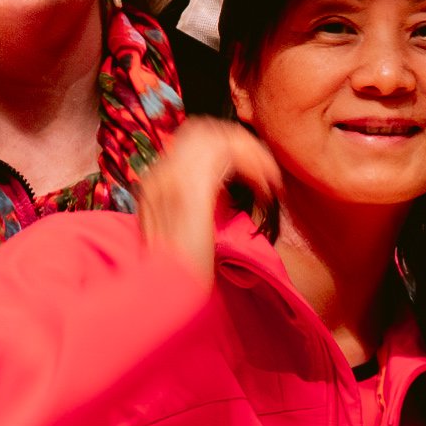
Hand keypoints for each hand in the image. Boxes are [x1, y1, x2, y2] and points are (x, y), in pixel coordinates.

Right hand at [136, 117, 286, 287]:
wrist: (162, 295)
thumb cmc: (178, 275)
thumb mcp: (187, 233)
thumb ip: (199, 207)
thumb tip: (224, 194)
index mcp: (155, 184)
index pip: (192, 142)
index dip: (227, 149)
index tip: (253, 174)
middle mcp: (159, 176)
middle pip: (202, 129)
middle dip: (239, 142)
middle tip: (266, 172)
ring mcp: (171, 179)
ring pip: (216, 135)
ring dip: (250, 152)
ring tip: (270, 179)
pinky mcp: (191, 189)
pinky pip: (227, 153)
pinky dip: (253, 165)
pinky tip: (266, 188)